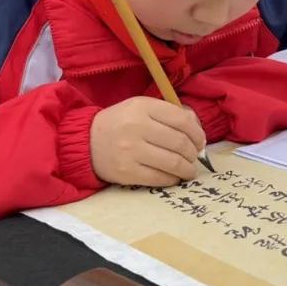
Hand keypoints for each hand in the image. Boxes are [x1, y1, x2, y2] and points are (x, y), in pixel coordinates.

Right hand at [90, 97, 205, 186]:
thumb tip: (197, 129)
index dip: (197, 133)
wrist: (86, 141)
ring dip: (188, 169)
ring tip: (189, 170)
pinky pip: (159, 178)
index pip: (182, 120)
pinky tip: (174, 177)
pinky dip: (172, 179)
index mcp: (143, 107)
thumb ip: (168, 113)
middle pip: (180, 142)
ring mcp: (130, 150)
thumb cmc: (121, 123)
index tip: (200, 142)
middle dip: (194, 153)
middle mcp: (137, 127)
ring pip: (173, 162)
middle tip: (195, 157)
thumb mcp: (141, 108)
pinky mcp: (126, 172)